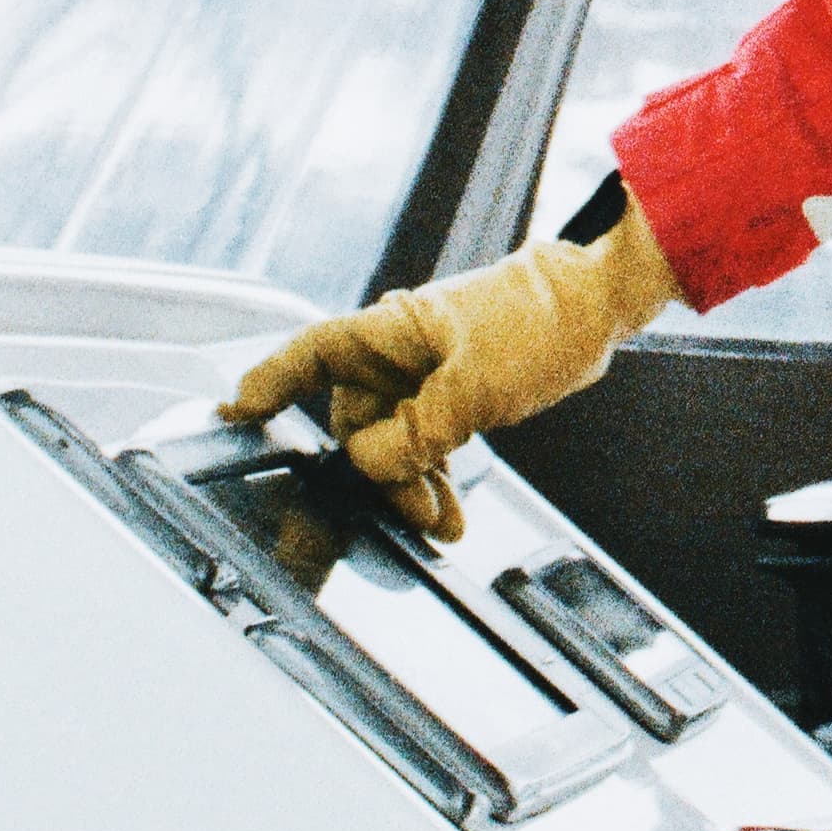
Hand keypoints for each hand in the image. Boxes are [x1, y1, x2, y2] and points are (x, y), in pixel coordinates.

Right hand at [227, 202, 681, 535]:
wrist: (596, 304)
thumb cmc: (539, 319)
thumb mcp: (476, 386)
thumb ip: (418, 431)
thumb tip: (371, 465)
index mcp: (387, 333)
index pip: (310, 356)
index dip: (268, 383)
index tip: (235, 414)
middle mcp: (396, 355)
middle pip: (354, 422)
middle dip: (376, 472)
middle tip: (412, 513)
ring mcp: (424, 376)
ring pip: (392, 442)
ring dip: (410, 485)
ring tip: (439, 525)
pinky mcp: (453, 394)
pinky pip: (425, 443)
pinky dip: (434, 476)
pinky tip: (448, 516)